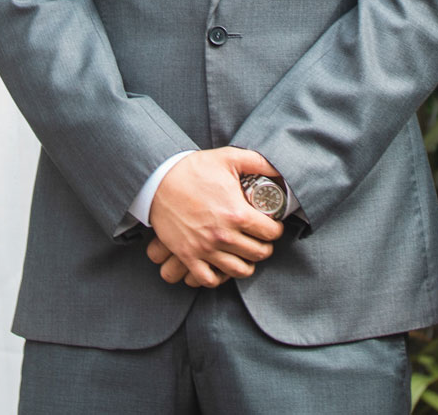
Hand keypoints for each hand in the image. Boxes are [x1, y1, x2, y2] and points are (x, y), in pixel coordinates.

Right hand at [148, 147, 285, 287]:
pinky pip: (209, 280)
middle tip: (261, 240)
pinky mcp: (188, 255)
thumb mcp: (228, 157)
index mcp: (236, 213)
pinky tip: (222, 265)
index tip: (272, 226)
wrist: (157, 180)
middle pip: (258, 254)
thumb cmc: (193, 169)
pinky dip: (219, 277)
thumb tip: (280, 171)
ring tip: (245, 254)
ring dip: (247, 264)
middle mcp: (223, 235)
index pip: (271, 234)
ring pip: (239, 271)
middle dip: (264, 247)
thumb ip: (258, 162)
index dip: (275, 230)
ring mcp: (205, 248)